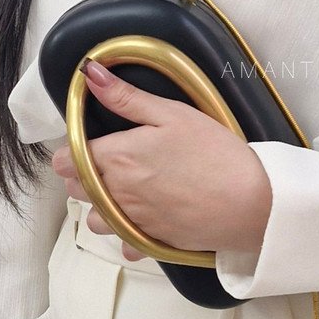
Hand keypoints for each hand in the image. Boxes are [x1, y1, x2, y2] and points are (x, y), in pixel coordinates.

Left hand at [52, 60, 271, 259]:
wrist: (251, 203)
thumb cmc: (214, 154)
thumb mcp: (172, 114)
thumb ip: (126, 97)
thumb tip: (90, 74)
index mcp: (116, 158)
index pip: (68, 158)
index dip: (73, 149)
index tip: (89, 144)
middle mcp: (115, 193)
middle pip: (76, 188)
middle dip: (82, 175)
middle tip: (109, 163)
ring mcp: (131, 221)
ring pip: (95, 219)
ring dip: (100, 206)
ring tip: (123, 193)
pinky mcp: (150, 241)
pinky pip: (123, 244)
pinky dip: (126, 236)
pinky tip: (142, 221)